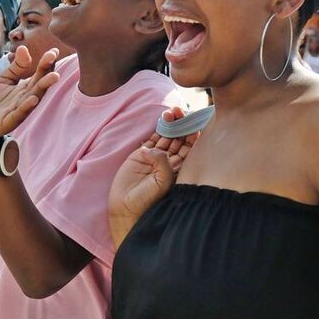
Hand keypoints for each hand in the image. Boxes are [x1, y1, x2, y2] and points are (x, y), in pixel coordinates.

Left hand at [0, 46, 61, 156]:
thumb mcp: (4, 79)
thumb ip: (16, 66)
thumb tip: (23, 47)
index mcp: (25, 89)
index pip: (39, 75)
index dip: (46, 63)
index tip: (54, 51)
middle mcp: (25, 100)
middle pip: (38, 86)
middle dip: (48, 75)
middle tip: (58, 62)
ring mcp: (17, 112)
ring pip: (32, 99)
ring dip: (42, 89)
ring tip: (53, 77)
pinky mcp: (6, 122)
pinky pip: (17, 115)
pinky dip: (25, 107)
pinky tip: (32, 99)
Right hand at [109, 109, 197, 242]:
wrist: (125, 206)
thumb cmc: (147, 200)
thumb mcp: (162, 182)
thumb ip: (162, 162)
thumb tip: (155, 148)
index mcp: (179, 169)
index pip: (190, 147)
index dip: (192, 134)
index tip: (193, 122)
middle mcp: (169, 161)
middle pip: (179, 138)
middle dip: (181, 125)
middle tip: (181, 112)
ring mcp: (155, 157)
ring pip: (166, 136)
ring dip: (170, 124)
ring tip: (172, 113)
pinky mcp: (140, 154)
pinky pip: (151, 138)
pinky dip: (157, 128)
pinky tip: (164, 119)